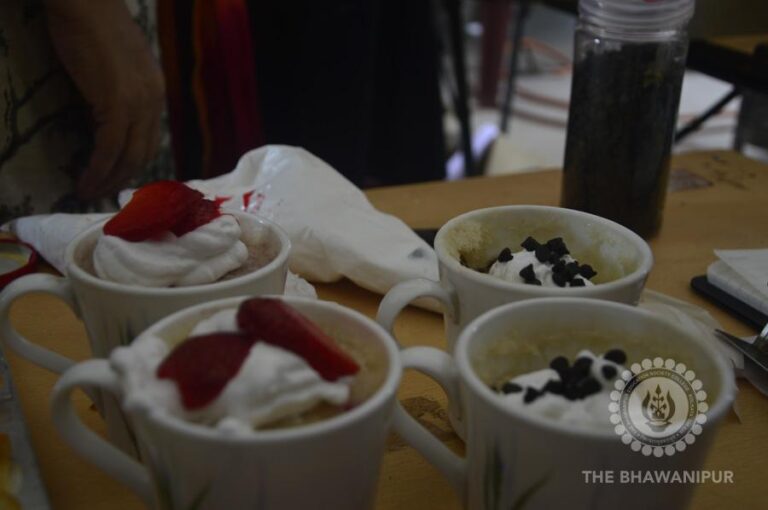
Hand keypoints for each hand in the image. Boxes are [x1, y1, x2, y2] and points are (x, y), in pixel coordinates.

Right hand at [47, 0, 164, 199]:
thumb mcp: (117, 65)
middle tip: (102, 192)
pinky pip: (110, 149)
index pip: (150, 138)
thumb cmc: (93, 27)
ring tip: (88, 192)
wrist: (85, 3)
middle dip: (122, 178)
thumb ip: (122, 90)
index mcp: (156, 91)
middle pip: (144, 153)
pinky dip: (98, 169)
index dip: (133, 162)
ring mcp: (139, 104)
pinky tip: (84, 180)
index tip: (116, 177)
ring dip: (108, 180)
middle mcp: (154, 101)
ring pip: (128, 156)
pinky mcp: (118, 105)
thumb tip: (109, 113)